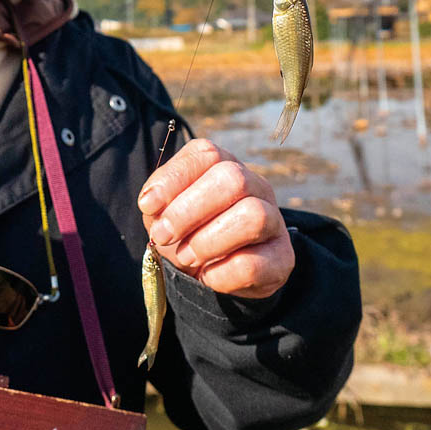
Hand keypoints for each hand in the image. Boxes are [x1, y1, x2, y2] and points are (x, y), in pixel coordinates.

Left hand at [138, 138, 294, 298]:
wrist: (215, 273)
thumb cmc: (187, 233)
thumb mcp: (165, 213)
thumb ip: (158, 203)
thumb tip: (153, 204)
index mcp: (224, 164)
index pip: (206, 154)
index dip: (173, 179)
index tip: (148, 206)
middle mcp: (254, 184)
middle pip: (232, 179)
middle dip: (188, 211)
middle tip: (163, 236)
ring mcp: (274, 219)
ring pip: (252, 216)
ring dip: (207, 242)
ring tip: (186, 257)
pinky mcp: (282, 258)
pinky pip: (254, 263)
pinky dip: (221, 273)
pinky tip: (207, 275)